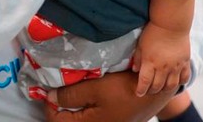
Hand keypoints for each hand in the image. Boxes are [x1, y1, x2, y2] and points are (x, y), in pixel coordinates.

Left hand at [45, 71, 175, 121]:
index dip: (50, 103)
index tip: (49, 87)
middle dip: (60, 103)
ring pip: (79, 116)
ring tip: (72, 86)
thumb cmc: (125, 89)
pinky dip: (84, 103)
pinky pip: (90, 113)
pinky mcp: (111, 118)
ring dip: (73, 102)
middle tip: (59, 85)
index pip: (57, 120)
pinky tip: (87, 90)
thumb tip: (50, 97)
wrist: (154, 90)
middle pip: (68, 120)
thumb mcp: (96, 88)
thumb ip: (71, 95)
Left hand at [131, 24, 190, 95]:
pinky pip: (184, 78)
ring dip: (164, 89)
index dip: (141, 90)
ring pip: (171, 86)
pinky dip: (180, 83)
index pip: (144, 83)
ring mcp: (175, 66)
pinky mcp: (185, 63)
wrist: (171, 23)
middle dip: (151, 91)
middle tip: (148, 90)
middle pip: (157, 87)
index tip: (139, 93)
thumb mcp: (140, 44)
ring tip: (160, 87)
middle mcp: (163, 67)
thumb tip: (135, 70)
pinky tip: (175, 81)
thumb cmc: (153, 32)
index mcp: (150, 62)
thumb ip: (137, 58)